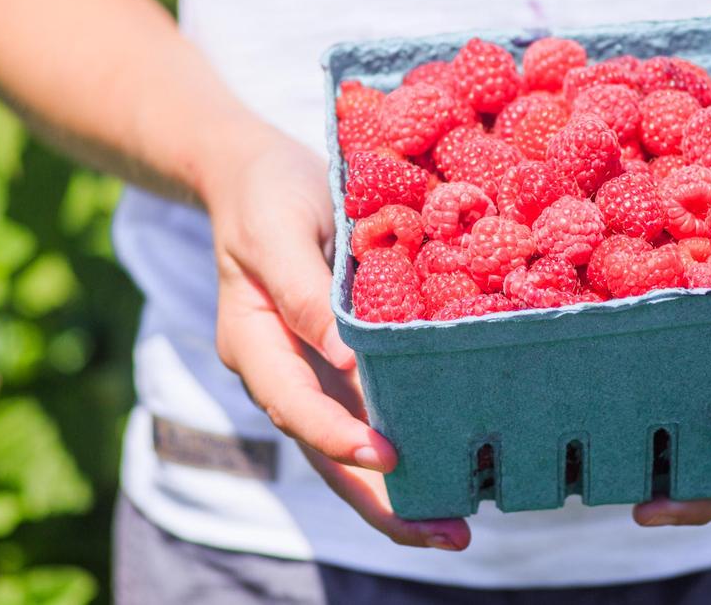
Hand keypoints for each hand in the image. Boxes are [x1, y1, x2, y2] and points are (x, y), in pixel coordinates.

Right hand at [203, 125, 469, 549]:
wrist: (258, 175)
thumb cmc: (267, 195)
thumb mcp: (279, 232)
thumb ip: (306, 295)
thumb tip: (353, 360)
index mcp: (255, 343)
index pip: (294, 405)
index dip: (338, 437)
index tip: (390, 456)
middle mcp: (283, 370)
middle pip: (326, 449)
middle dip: (381, 499)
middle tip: (446, 534)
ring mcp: (312, 369)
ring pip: (350, 444)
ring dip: (398, 488)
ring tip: (456, 526)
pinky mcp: (341, 357)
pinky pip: (369, 410)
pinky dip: (405, 440)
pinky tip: (450, 463)